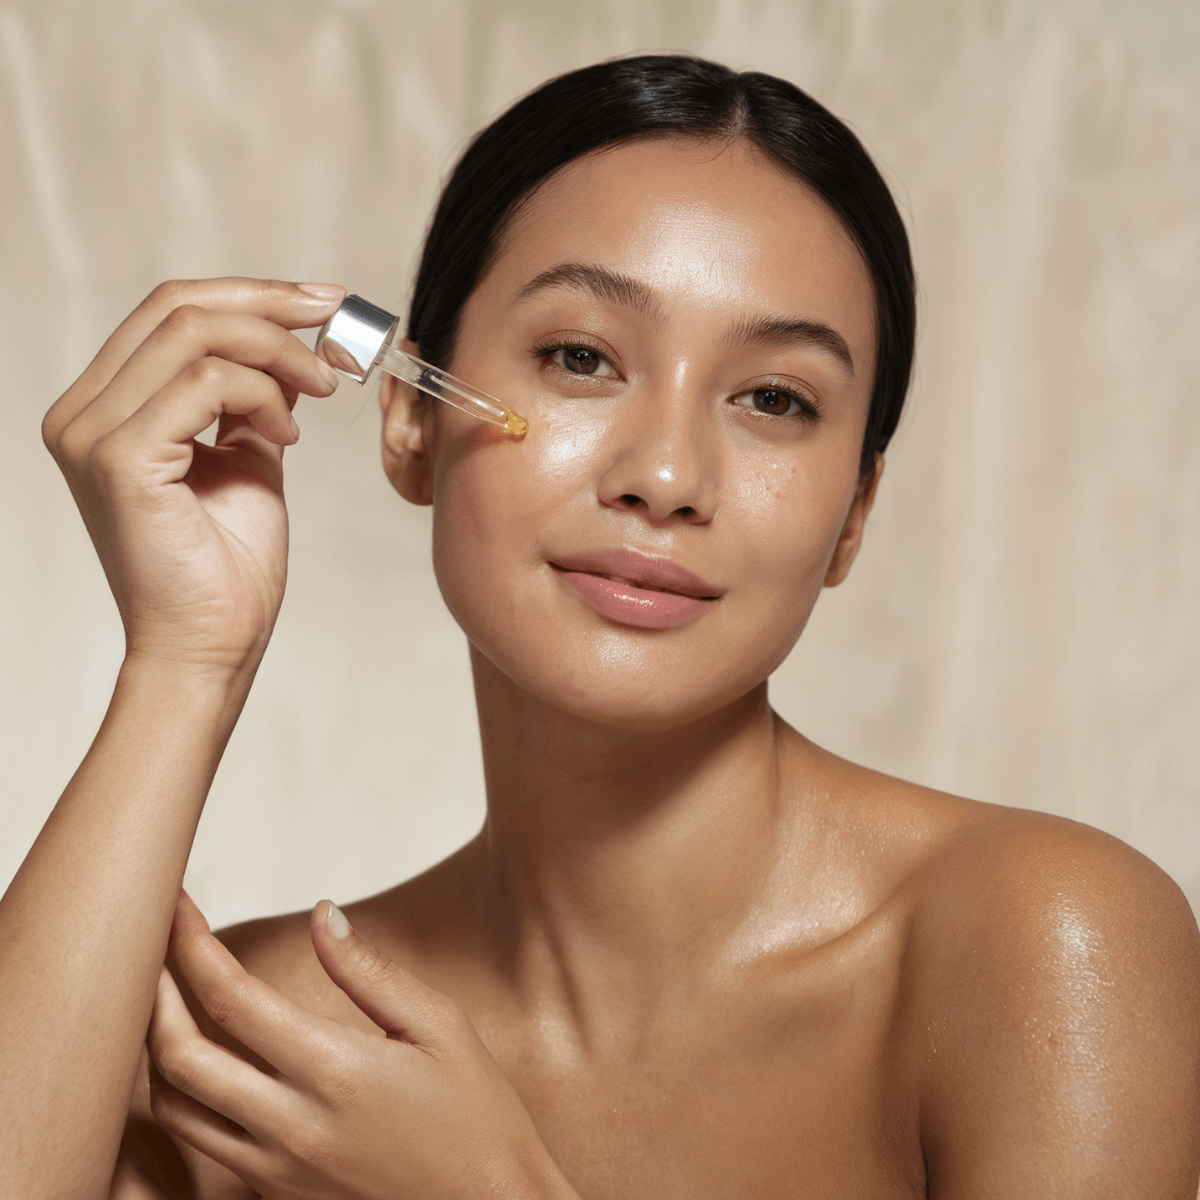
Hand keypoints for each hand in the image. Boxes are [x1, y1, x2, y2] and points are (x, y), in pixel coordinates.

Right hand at [42, 279, 344, 677]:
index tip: (321, 301)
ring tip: (318, 393)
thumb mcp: (249, 459)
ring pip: (194, 335)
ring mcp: (93, 434)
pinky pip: (203, 385)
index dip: (251, 294)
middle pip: (176, 306)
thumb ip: (254, 399)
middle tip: (334, 318)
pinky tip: (285, 436)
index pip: (168, 313)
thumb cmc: (228, 568)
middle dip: (270, 304)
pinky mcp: (120, 460)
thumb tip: (289, 345)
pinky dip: (261, 397)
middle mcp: (83, 413)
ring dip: (277, 354)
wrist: (214, 646)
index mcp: (103, 408)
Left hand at [147, 893, 577, 1199]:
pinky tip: (203, 1063)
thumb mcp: (441, 1027)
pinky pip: (205, 1144)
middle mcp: (290, 1126)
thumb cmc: (478, 1119)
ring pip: (176, 1110)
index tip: (176, 907)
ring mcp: (276, 1170)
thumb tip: (324, 916)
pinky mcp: (276, 1196)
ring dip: (156, 1050)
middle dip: (152, 992)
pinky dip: (186, 1096)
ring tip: (163, 999)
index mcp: (334, 1071)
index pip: (231, 1000)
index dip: (191, 947)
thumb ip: (370, 972)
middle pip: (178, 1058)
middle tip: (150, 944)